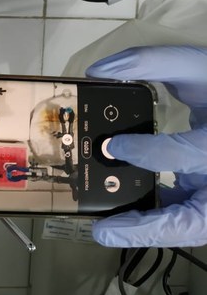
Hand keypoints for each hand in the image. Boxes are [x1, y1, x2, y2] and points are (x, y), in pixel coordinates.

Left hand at [85, 45, 206, 247]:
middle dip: (147, 229)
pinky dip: (160, 219)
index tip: (112, 145)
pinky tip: (129, 211)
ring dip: (149, 232)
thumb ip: (154, 62)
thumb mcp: (200, 67)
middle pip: (194, 221)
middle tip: (103, 231)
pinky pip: (191, 218)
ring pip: (193, 228)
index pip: (186, 154)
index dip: (148, 153)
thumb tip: (98, 70)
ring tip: (108, 229)